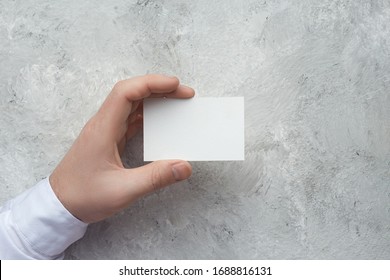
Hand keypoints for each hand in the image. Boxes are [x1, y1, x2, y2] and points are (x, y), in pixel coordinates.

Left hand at [49, 74, 193, 222]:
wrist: (59, 205)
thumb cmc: (84, 197)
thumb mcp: (124, 190)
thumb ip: (156, 178)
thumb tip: (184, 166)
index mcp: (103, 129)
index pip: (126, 93)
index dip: (152, 83)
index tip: (176, 85)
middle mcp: (103, 124)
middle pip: (131, 93)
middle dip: (159, 89)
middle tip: (185, 95)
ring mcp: (105, 130)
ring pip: (131, 104)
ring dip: (154, 100)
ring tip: (177, 104)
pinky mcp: (108, 139)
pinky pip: (130, 118)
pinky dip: (147, 115)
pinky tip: (161, 122)